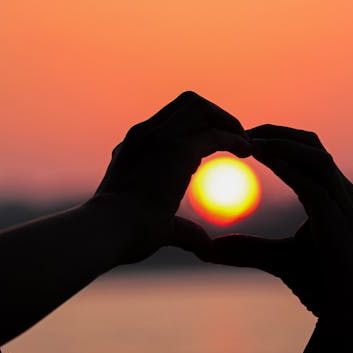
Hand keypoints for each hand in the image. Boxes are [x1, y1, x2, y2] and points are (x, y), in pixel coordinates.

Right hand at [94, 91, 250, 262]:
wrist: (106, 231)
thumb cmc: (123, 234)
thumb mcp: (157, 226)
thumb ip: (184, 231)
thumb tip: (206, 248)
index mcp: (135, 147)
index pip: (171, 120)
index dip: (198, 127)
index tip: (217, 145)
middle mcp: (145, 135)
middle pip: (188, 103)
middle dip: (216, 116)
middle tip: (235, 138)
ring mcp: (159, 138)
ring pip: (200, 107)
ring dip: (226, 121)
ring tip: (243, 143)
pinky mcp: (177, 150)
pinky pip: (214, 133)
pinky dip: (234, 138)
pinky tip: (247, 151)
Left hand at [206, 124, 352, 321]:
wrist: (352, 313)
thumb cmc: (321, 283)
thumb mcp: (275, 259)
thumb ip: (246, 249)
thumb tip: (209, 250)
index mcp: (329, 193)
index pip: (302, 150)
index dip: (273, 139)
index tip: (238, 138)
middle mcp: (340, 191)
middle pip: (310, 143)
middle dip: (276, 132)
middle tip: (240, 131)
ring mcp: (344, 204)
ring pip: (316, 157)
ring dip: (284, 144)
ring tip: (251, 141)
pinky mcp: (340, 221)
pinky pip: (316, 187)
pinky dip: (292, 170)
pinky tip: (267, 162)